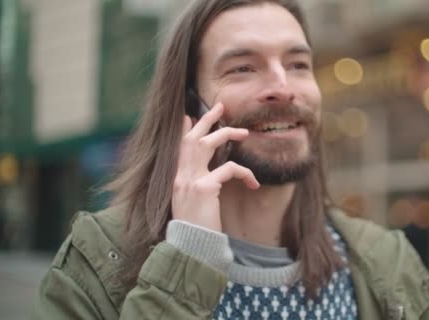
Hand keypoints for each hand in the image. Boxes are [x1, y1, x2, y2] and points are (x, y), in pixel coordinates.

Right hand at [171, 103, 259, 231]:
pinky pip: (229, 169)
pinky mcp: (204, 188)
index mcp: (175, 179)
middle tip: (220, 106)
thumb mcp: (190, 205)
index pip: (177, 146)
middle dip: (207, 119)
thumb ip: (193, 186)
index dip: (184, 130)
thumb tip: (206, 176)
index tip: (189, 116)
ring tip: (244, 133)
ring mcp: (189, 180)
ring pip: (208, 144)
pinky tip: (253, 183)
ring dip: (227, 134)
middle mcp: (178, 176)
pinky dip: (245, 173)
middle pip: (192, 138)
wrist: (192, 248)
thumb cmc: (195, 229)